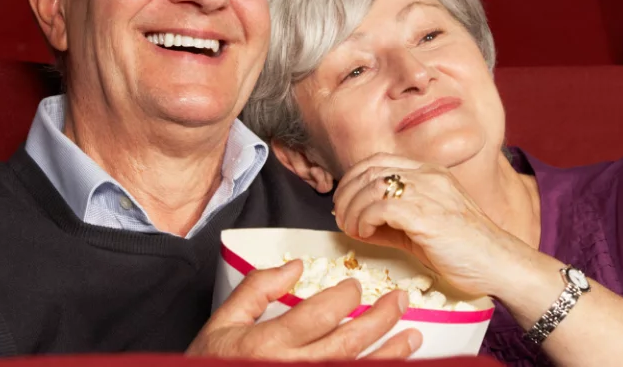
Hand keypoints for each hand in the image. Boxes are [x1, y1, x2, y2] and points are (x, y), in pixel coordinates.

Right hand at [187, 259, 421, 358]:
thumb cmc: (210, 365)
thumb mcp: (221, 323)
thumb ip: (256, 289)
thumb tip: (293, 266)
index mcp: (267, 344)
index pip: (319, 315)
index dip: (344, 298)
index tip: (355, 287)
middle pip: (348, 343)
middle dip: (380, 319)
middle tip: (400, 301)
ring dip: (390, 354)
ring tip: (412, 336)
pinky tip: (394, 365)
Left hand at [334, 153, 530, 298]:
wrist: (499, 264)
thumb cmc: (466, 250)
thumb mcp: (423, 228)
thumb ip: (392, 221)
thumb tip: (357, 223)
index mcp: (430, 173)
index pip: (378, 161)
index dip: (354, 179)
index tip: (346, 202)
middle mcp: (428, 176)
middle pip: (369, 170)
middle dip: (347, 194)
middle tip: (342, 216)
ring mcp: (429, 192)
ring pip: (371, 186)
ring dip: (352, 210)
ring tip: (353, 229)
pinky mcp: (426, 215)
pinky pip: (380, 207)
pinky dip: (364, 220)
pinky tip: (366, 234)